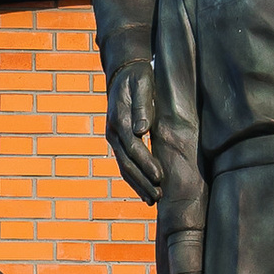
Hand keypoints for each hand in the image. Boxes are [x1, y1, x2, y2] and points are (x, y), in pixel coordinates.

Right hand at [107, 62, 161, 202]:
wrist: (123, 73)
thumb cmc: (138, 78)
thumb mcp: (142, 84)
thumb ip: (143, 106)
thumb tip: (142, 129)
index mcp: (119, 119)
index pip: (133, 147)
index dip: (146, 163)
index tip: (159, 177)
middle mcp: (113, 132)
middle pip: (126, 163)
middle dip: (142, 181)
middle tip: (158, 197)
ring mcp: (114, 139)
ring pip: (124, 167)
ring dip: (138, 185)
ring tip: (152, 200)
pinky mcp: (119, 142)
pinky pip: (125, 164)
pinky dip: (134, 179)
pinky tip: (144, 191)